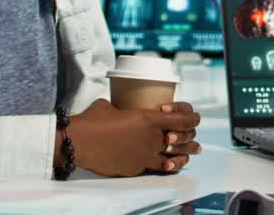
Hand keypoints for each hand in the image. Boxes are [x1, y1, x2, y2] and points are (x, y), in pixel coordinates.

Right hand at [66, 99, 201, 176]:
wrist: (79, 142)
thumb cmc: (93, 121)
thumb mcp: (112, 106)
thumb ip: (123, 108)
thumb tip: (120, 109)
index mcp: (149, 119)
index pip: (183, 119)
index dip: (192, 118)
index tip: (194, 118)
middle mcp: (152, 138)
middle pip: (183, 140)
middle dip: (192, 139)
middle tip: (195, 140)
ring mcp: (145, 156)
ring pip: (175, 158)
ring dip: (184, 156)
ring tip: (191, 155)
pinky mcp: (136, 168)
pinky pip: (155, 167)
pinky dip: (163, 165)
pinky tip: (167, 165)